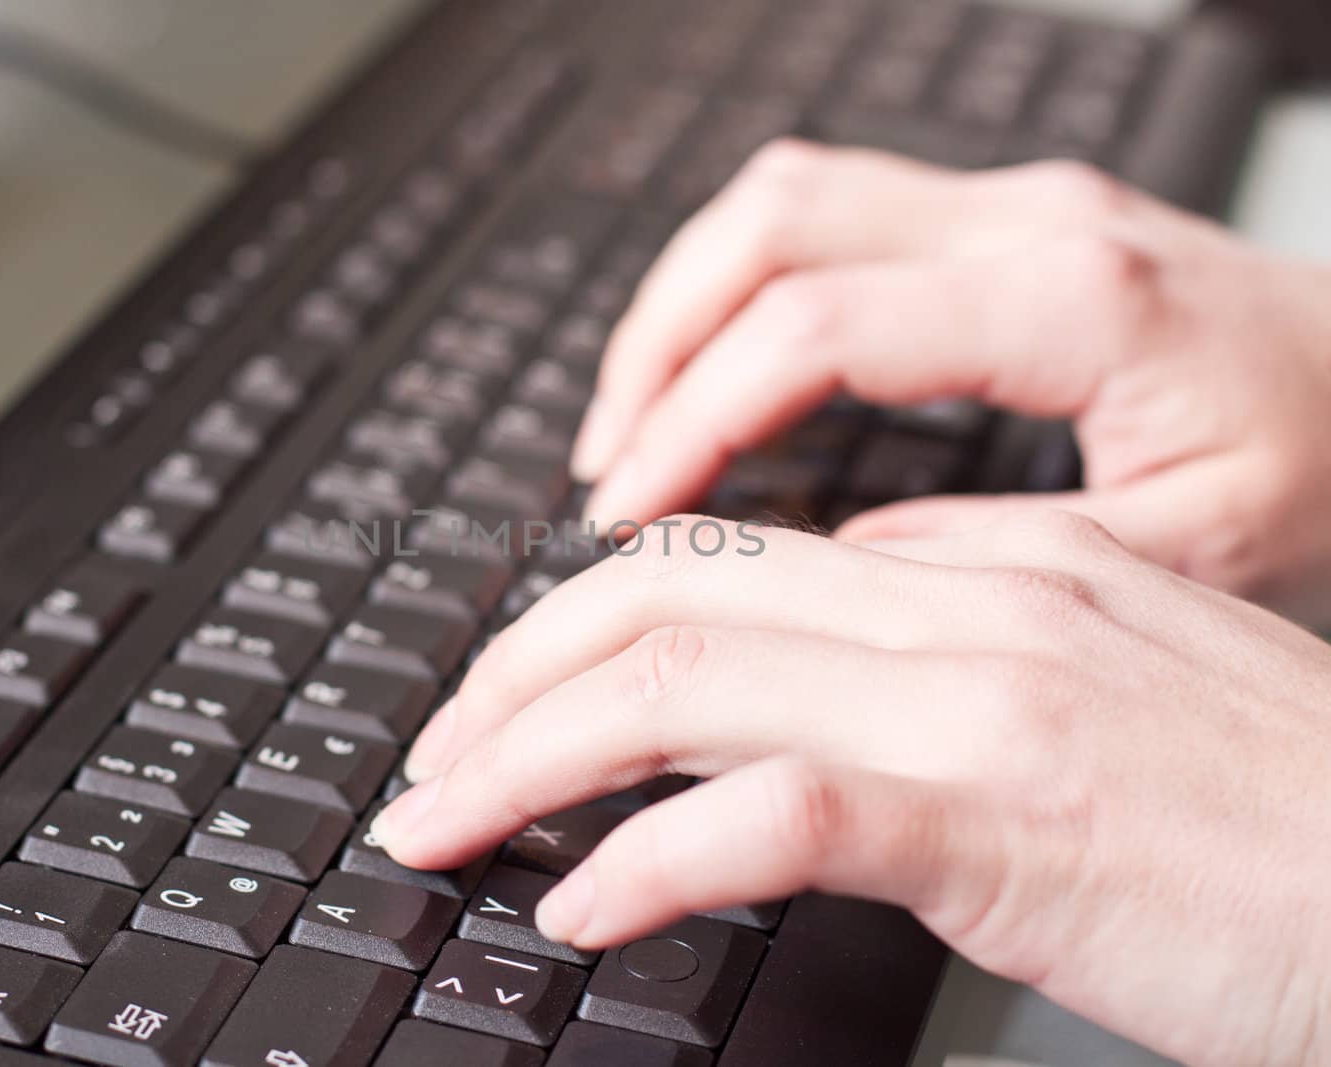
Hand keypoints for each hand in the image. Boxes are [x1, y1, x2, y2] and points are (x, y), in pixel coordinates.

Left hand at [374, 513, 1330, 1066]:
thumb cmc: (1282, 815)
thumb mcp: (1112, 676)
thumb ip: (971, 631)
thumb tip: (829, 639)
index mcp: (987, 563)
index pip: (729, 555)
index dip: (589, 621)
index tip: (518, 695)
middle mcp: (962, 602)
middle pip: (665, 595)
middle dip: (513, 674)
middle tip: (437, 757)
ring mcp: (974, 701)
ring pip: (677, 685)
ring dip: (526, 757)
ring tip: (445, 823)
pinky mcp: (994, 819)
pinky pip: (768, 813)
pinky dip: (648, 860)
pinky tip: (580, 908)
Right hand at [570, 140, 1330, 624]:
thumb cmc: (1327, 461)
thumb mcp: (1183, 546)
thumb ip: (1000, 553)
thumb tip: (838, 565)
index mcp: (1072, 297)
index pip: (815, 324)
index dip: (696, 417)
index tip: (632, 508)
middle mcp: (1028, 221)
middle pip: (770, 224)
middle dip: (654, 346)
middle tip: (604, 466)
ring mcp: (1010, 205)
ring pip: (782, 200)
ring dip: (682, 307)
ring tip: (632, 423)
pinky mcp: (1001, 221)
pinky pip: (822, 216)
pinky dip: (737, 292)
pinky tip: (718, 370)